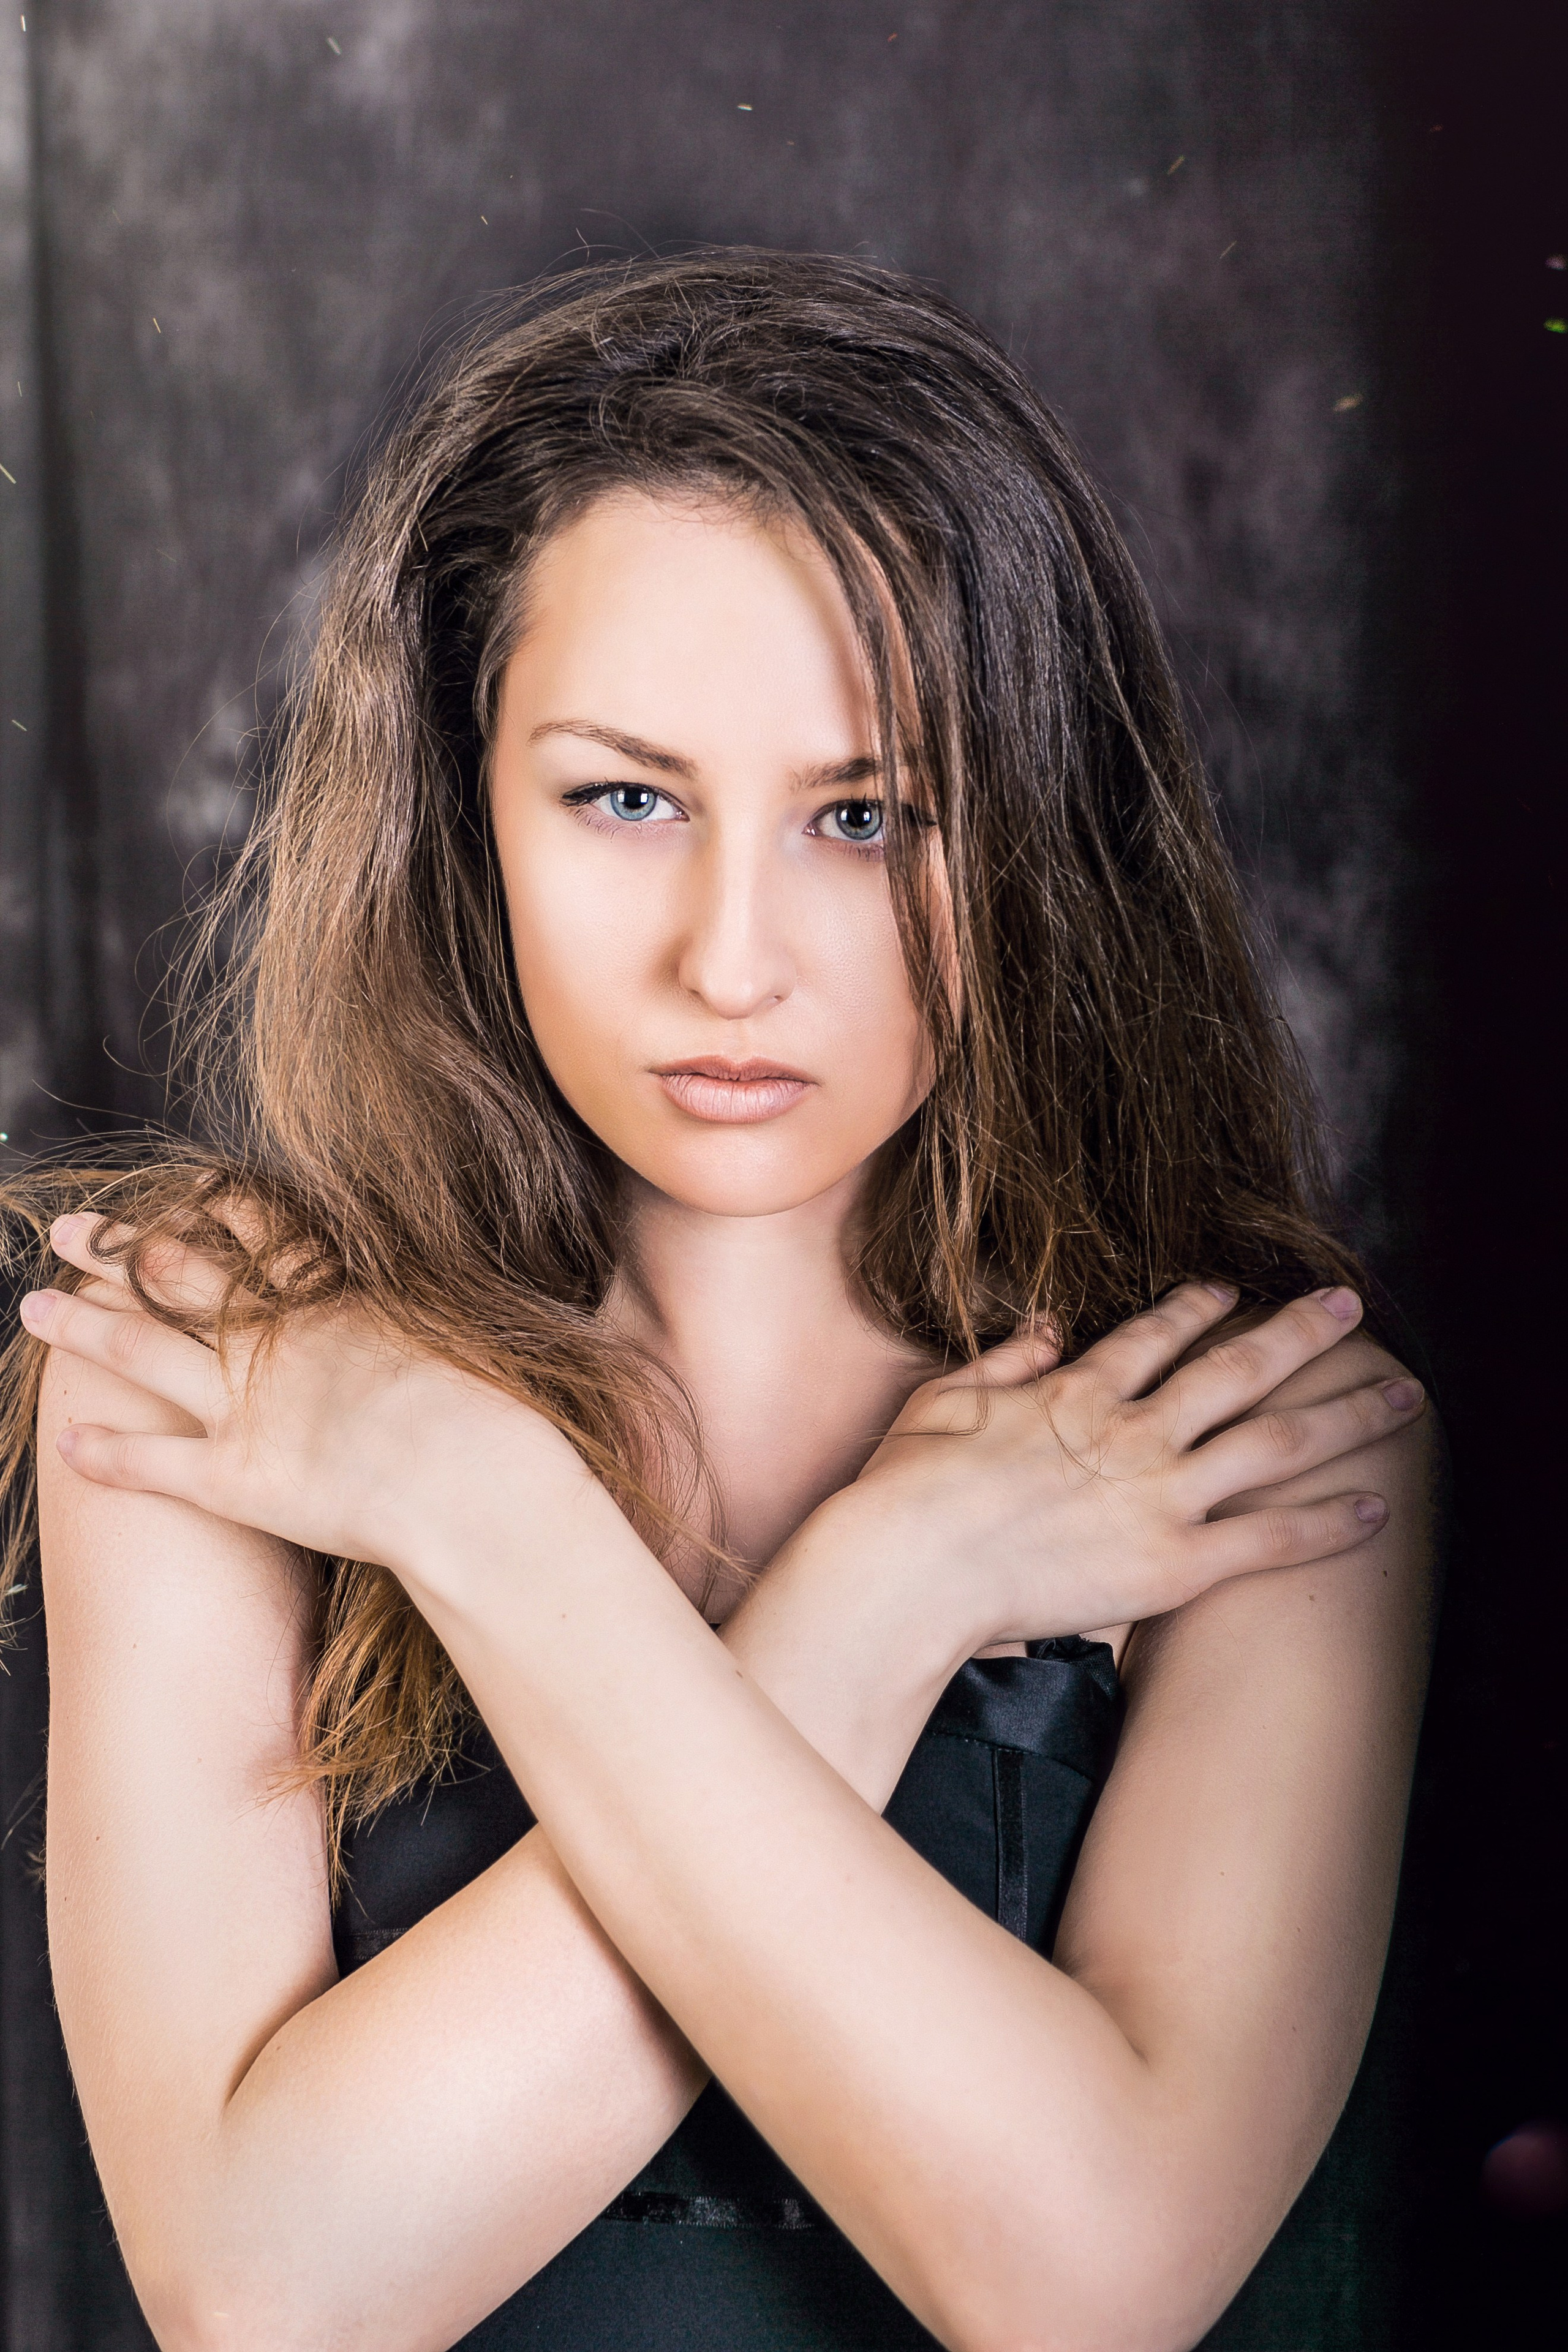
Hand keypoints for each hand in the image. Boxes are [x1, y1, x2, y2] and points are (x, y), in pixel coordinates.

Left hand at [20, 1214, 578, 1571]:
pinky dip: (107, 1452)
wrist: (480, 1491)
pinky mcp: (235, 1478)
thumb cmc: (497, 1417)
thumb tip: (430, 1294)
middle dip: (118, 1250)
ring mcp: (247, 1404)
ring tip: (32, 1308)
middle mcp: (276, 1337)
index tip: (176, 1190)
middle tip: (71, 1232)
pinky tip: (67, 1439)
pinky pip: (152, 1463)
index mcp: (334, 1294)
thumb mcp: (466, 1330)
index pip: (252, 1228)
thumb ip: (422, 1307)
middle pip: (176, 1274)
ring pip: (140, 1351)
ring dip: (81, 1328)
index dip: (204, 1207)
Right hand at [844, 1280, 1423, 1647]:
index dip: (1198, 1309)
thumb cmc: (909, 1488)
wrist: (911, 1561)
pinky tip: (1375, 1510)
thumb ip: (1003, 1360)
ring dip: (1346, 1414)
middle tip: (1349, 1308)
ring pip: (1275, 1444)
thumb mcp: (945, 1399)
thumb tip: (1043, 1326)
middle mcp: (1134, 1432)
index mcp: (1079, 1393)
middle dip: (1301, 1334)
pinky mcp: (1172, 1563)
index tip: (1230, 1291)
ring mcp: (1159, 1494)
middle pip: (1238, 1371)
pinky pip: (1267, 1540)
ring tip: (1403, 1394)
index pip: (1155, 1338)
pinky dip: (1325, 1524)